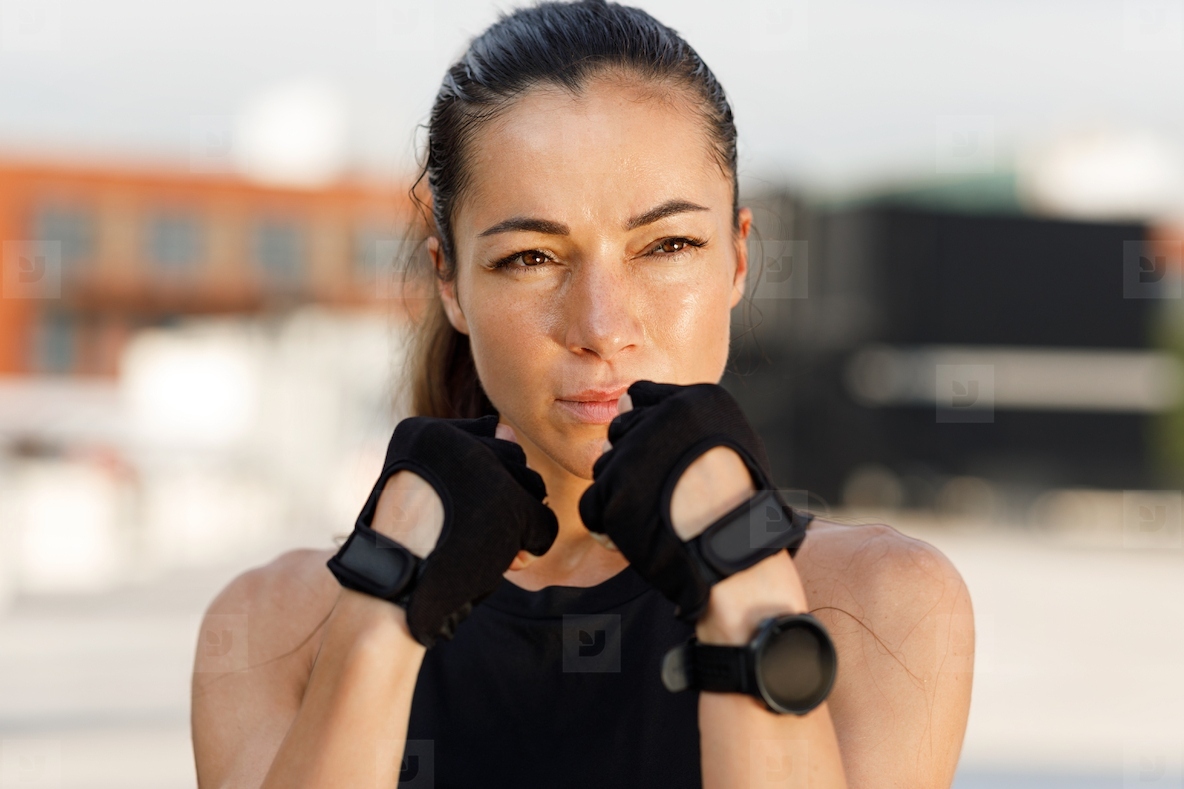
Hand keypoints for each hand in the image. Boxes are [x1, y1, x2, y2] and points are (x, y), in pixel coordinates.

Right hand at [347, 414, 557, 646]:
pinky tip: (503, 562)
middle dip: (505, 499)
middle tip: (473, 532)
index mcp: (427, 433)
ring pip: (534, 487)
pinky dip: (530, 548)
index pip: (487, 439)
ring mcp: (485, 469)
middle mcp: (457, 440)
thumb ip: (467, 459)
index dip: (483, 482)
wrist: (393, 584)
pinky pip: (545, 522)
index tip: (459, 509)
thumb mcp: (427, 486)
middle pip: (514, 459)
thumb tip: (509, 430)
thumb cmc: (408, 546)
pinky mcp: (509, 503)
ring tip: (482, 546)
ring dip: (517, 522)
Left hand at [578, 381, 808, 623]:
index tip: (668, 459)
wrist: (738, 551)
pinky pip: (592, 505)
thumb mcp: (729, 441)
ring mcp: (634, 456)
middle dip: (632, 462)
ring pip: (604, 468)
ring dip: (622, 494)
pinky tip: (638, 534)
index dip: (649, 431)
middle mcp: (659, 420)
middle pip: (618, 432)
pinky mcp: (614, 493)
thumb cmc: (739, 501)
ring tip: (658, 514)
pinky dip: (608, 526)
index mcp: (693, 399)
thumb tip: (623, 400)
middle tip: (665, 491)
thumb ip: (677, 417)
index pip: (640, 397)